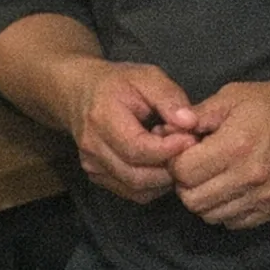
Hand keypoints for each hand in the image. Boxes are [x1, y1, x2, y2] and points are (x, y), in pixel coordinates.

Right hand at [63, 60, 200, 203]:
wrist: (79, 92)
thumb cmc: (116, 83)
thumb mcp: (146, 77)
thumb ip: (169, 97)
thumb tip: (190, 123)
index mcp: (101, 118)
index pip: (138, 149)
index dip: (169, 149)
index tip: (191, 139)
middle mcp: (92, 147)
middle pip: (138, 176)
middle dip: (170, 167)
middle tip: (187, 149)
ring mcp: (92, 166)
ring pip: (137, 189)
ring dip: (164, 178)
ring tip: (173, 154)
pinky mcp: (97, 177)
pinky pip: (132, 192)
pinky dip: (153, 184)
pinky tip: (160, 163)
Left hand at [168, 81, 269, 228]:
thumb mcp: (233, 96)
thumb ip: (199, 114)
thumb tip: (169, 128)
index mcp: (234, 146)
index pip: (183, 171)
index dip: (175, 160)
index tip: (183, 150)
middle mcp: (247, 178)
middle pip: (192, 199)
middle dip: (184, 183)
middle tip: (193, 166)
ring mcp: (262, 199)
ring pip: (210, 215)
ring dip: (203, 199)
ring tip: (210, 177)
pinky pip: (234, 223)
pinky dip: (224, 210)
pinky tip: (228, 189)